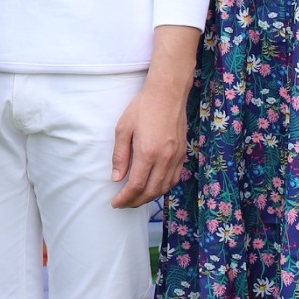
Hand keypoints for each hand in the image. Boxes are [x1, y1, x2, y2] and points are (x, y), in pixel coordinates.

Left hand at [111, 75, 188, 207]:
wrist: (167, 94)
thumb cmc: (142, 108)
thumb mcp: (123, 129)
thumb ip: (120, 156)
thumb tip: (117, 178)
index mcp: (148, 152)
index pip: (137, 185)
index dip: (125, 198)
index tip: (115, 203)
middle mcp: (165, 159)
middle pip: (152, 191)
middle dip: (136, 202)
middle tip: (124, 204)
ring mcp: (176, 157)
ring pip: (165, 188)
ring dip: (150, 197)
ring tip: (136, 199)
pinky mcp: (183, 154)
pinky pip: (174, 179)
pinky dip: (163, 188)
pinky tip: (154, 187)